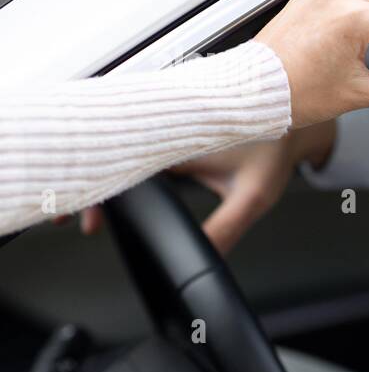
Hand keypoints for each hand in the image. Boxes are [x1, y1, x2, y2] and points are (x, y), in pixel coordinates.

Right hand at [52, 123, 335, 250]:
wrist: (292, 110)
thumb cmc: (275, 144)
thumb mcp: (254, 196)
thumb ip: (226, 229)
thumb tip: (205, 261)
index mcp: (172, 132)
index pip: (116, 160)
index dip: (95, 189)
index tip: (81, 215)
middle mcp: (160, 120)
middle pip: (106, 152)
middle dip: (87, 185)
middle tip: (73, 219)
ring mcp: (160, 119)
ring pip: (113, 146)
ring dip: (99, 174)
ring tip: (83, 209)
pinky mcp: (164, 122)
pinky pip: (129, 143)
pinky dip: (116, 165)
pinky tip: (110, 190)